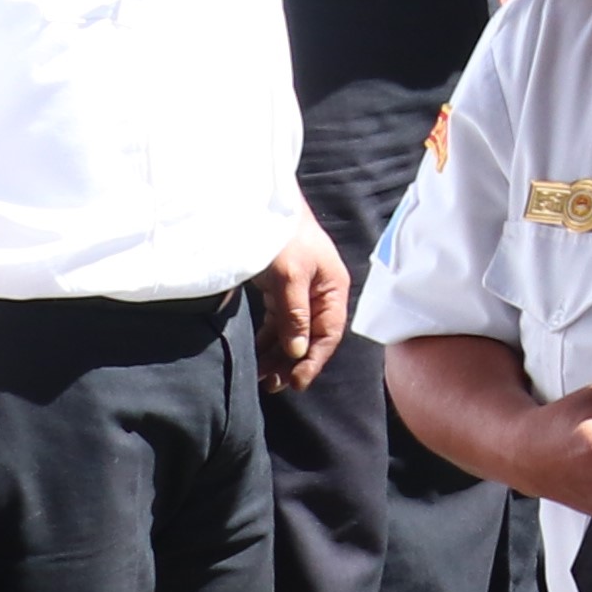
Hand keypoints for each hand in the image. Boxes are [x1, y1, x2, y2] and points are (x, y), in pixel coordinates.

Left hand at [250, 220, 349, 391]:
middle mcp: (320, 294)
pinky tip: (258, 355)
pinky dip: (269, 340)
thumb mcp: (289, 276)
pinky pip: (278, 323)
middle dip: (293, 363)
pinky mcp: (281, 291)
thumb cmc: (283, 236)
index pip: (328, 334)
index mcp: (332, 289)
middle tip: (273, 385)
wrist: (261, 206)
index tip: (296, 382)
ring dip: (279, 355)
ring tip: (262, 376)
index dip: (314, 360)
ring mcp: (301, 293)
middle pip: (311, 338)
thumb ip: (295, 314)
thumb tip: (297, 350)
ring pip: (293, 333)